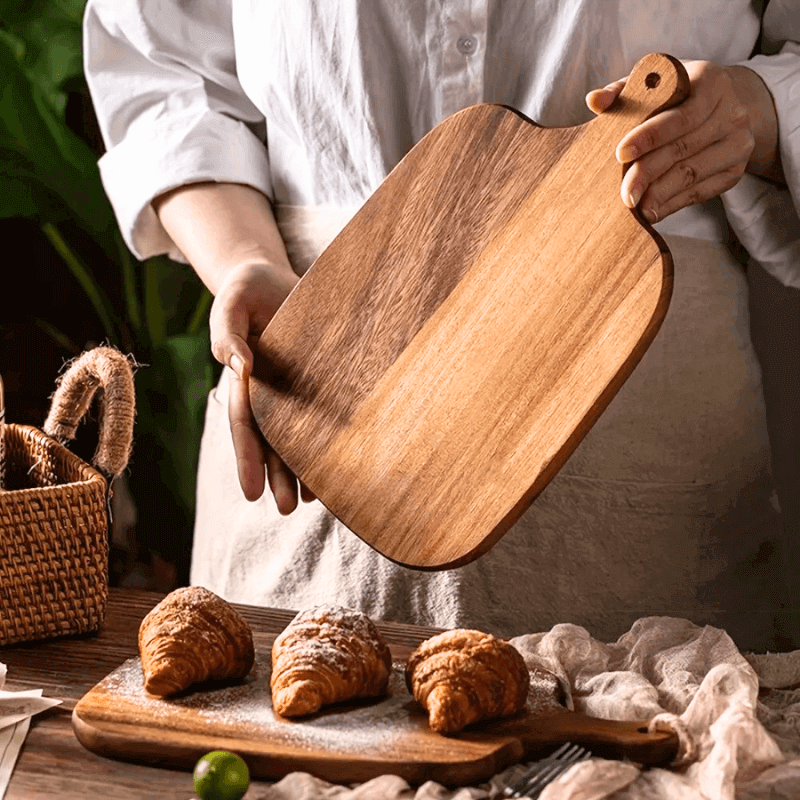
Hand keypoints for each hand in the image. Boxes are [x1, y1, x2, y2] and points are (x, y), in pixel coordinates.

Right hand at [210, 261, 315, 511]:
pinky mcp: (321, 376)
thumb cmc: (248, 290)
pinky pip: (325, 410)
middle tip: (288, 509)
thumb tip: (240, 367)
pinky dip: (328, 435)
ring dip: (302, 467)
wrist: (275, 279)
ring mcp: (294, 386)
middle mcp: (268, 390)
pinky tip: (340, 459)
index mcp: (243, 379)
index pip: (244, 424)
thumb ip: (227, 335)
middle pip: (271, 439)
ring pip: (296, 433)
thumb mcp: (230, 303)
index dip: (248, 458)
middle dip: (278, 476)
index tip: (253, 494)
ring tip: (314, 500)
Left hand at [586, 60, 781, 222]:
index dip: (650, 136)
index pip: (680, 114)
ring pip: (692, 173)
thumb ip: (623, 91)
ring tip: (635, 206)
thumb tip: (593, 101)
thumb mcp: (656, 84)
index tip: (621, 153)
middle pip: (683, 148)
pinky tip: (651, 211)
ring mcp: (738, 143)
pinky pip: (700, 192)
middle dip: (648, 172)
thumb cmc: (680, 94)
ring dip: (659, 194)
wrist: (729, 107)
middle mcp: (732, 112)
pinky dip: (672, 204)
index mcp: (711, 82)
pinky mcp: (735, 171)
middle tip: (624, 193)